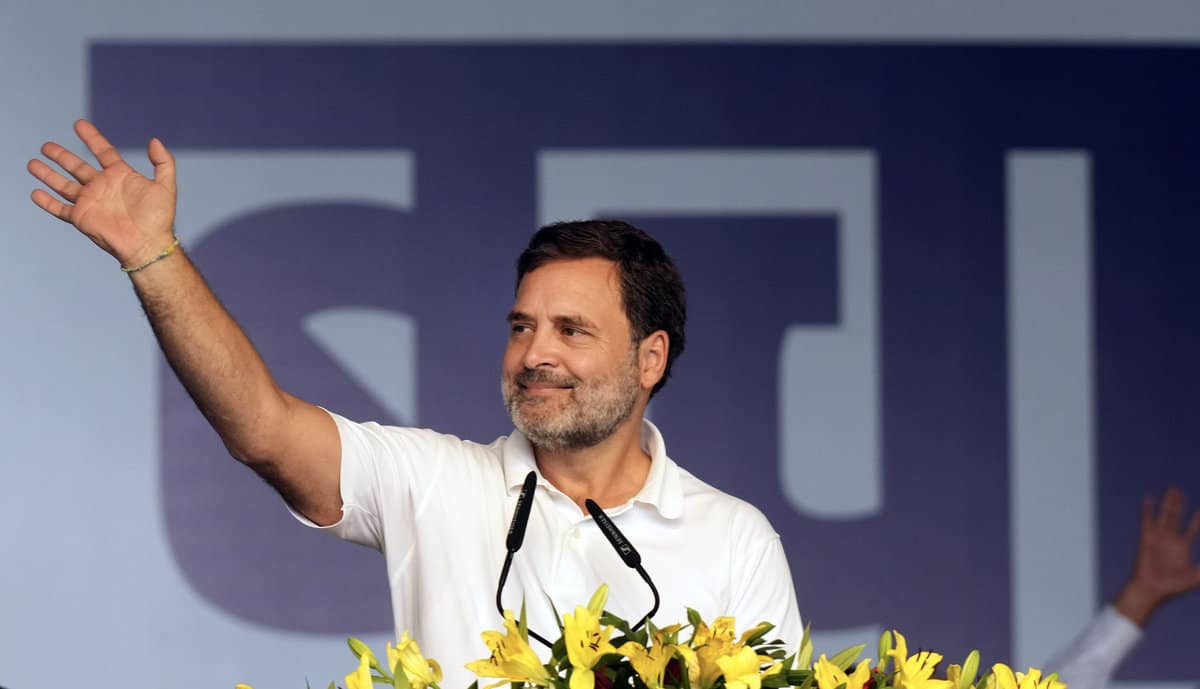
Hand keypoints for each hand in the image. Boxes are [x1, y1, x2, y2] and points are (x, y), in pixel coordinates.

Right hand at [28, 119, 176, 267]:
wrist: (147, 244)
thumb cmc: (158, 218)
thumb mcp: (166, 186)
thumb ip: (163, 162)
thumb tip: (154, 140)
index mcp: (120, 176)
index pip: (103, 151)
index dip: (92, 137)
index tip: (79, 124)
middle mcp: (102, 186)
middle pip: (77, 167)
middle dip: (61, 156)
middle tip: (46, 146)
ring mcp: (90, 201)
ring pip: (64, 185)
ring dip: (48, 175)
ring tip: (33, 163)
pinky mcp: (81, 217)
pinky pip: (60, 208)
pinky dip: (47, 202)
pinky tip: (35, 193)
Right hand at [1114, 486, 1199, 625]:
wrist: (1153, 589)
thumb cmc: (1174, 586)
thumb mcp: (1197, 576)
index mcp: (1181, 547)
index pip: (1191, 528)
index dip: (1197, 519)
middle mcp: (1169, 539)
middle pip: (1175, 517)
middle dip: (1178, 504)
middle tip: (1179, 490)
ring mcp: (1158, 537)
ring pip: (1164, 515)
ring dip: (1168, 502)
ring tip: (1172, 490)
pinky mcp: (1146, 538)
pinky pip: (1147, 521)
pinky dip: (1147, 510)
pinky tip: (1149, 499)